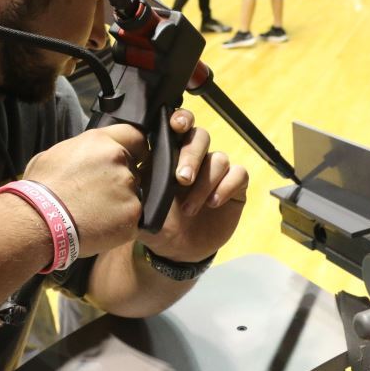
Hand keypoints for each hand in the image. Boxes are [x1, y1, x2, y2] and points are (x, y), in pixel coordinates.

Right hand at [23, 124, 144, 257]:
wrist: (39, 221)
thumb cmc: (40, 189)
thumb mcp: (55, 154)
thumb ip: (80, 150)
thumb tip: (85, 157)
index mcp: (100, 142)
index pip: (134, 135)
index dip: (133, 148)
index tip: (132, 157)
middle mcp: (119, 161)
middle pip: (132, 168)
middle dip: (119, 179)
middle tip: (99, 194)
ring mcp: (128, 188)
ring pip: (132, 194)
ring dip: (119, 202)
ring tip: (95, 213)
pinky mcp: (132, 214)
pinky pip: (132, 218)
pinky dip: (119, 223)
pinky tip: (99, 227)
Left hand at [137, 109, 247, 262]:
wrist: (177, 250)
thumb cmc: (157, 223)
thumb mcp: (141, 206)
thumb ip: (137, 186)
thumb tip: (130, 170)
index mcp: (170, 154)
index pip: (178, 126)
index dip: (180, 120)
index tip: (176, 126)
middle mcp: (195, 158)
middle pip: (201, 136)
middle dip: (192, 154)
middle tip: (182, 179)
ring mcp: (215, 172)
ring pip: (219, 158)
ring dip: (205, 181)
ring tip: (190, 208)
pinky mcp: (234, 187)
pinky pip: (238, 174)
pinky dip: (226, 186)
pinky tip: (212, 203)